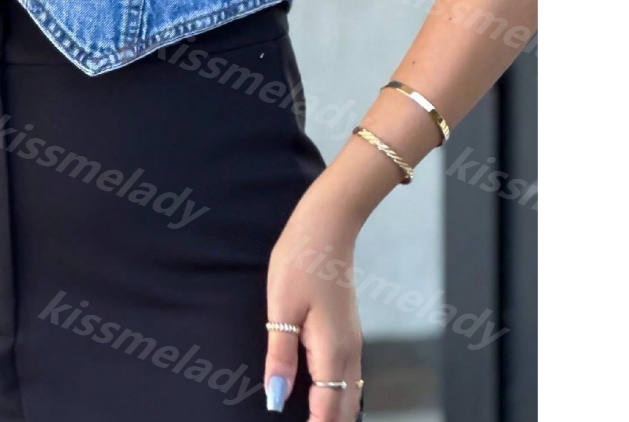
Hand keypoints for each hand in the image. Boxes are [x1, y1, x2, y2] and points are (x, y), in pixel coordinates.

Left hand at [264, 185, 363, 420]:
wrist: (328, 227)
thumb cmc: (300, 263)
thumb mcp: (281, 309)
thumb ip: (280, 357)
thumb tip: (276, 400)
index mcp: (332, 351)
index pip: (328, 410)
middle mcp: (349, 352)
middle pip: (345, 409)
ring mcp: (352, 340)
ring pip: (350, 392)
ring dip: (334, 412)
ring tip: (311, 418)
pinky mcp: (348, 329)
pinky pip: (348, 375)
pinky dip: (337, 393)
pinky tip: (320, 393)